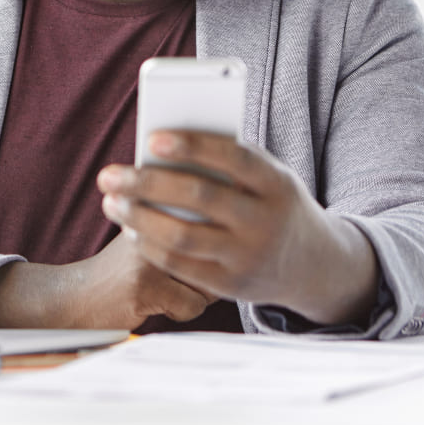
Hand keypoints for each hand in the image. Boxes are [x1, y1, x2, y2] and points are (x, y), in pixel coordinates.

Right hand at [0, 233, 215, 329]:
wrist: (72, 296)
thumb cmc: (118, 270)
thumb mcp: (141, 232)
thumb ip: (174, 222)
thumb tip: (227, 229)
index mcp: (151, 206)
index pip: (208, 217)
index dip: (213, 239)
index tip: (208, 248)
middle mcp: (151, 224)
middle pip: (214, 252)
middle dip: (207, 271)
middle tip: (179, 275)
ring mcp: (148, 255)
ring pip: (208, 281)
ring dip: (192, 293)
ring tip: (161, 290)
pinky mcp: (146, 286)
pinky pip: (191, 305)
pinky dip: (179, 312)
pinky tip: (153, 304)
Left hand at [97, 130, 378, 326]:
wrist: (315, 265)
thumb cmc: (273, 204)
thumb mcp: (268, 179)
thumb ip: (227, 163)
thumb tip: (162, 146)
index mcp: (277, 184)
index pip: (235, 158)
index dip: (193, 147)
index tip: (150, 138)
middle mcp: (266, 222)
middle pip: (199, 197)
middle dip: (147, 183)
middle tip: (108, 174)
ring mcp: (249, 257)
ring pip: (183, 236)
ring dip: (139, 217)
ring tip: (110, 202)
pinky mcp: (232, 286)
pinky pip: (181, 266)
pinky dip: (150, 246)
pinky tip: (130, 229)